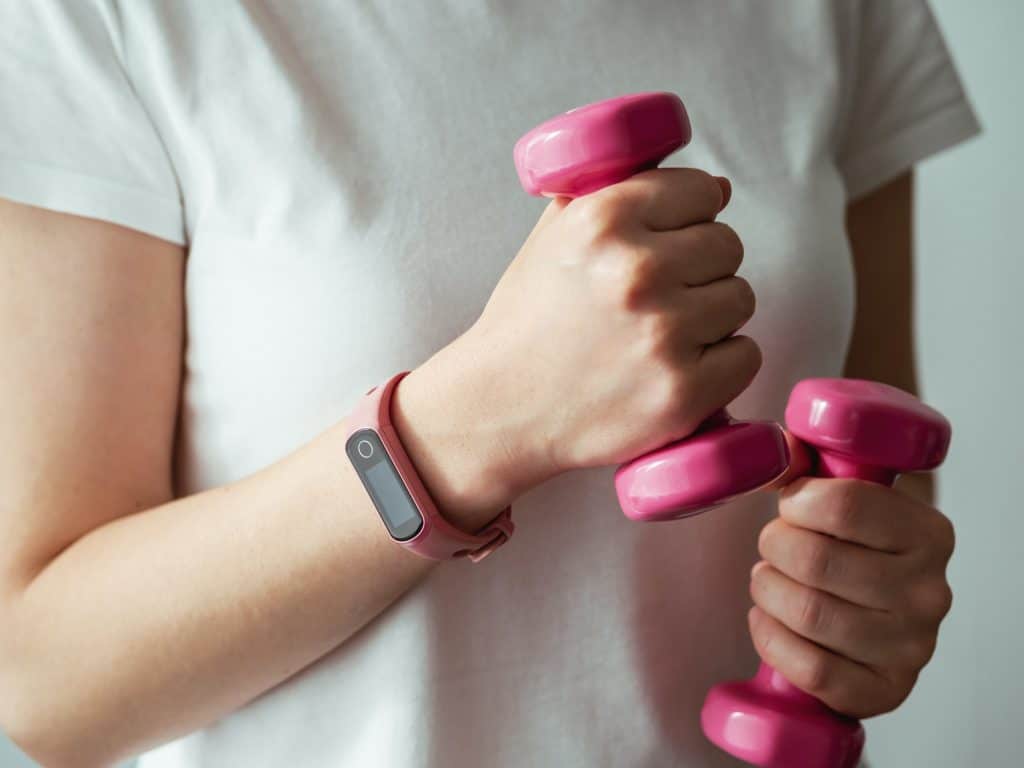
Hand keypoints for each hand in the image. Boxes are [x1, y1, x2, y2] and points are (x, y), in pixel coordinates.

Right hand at [457, 168, 760, 485]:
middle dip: (699, 269)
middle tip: (655, 300)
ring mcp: (663, 333)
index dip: (687, 218)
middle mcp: (636, 270)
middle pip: (727, 245)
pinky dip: (721, 366)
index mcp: (603, 219)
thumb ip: (620, 193)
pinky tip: (676, 369)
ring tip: (657, 336)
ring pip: (740, 299)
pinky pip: (746, 356)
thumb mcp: (554, 237)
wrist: (499, 408)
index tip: (665, 244)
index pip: (703, 190)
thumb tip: (718, 187)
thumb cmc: (528, 323)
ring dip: (710, 318)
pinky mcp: (682, 391)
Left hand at [748, 477, 955, 717]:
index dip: (797, 502)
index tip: (789, 506)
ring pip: (808, 612)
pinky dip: (771, 638)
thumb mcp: (844, 499)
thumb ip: (808, 466)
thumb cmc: (851, 551)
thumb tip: (777, 455)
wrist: (873, 620)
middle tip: (772, 547)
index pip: (845, 506)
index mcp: (928, 533)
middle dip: (774, 547)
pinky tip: (768, 620)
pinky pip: (810, 668)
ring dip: (767, 591)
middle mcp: (929, 591)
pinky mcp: (885, 690)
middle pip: (816, 560)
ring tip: (768, 581)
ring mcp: (911, 646)